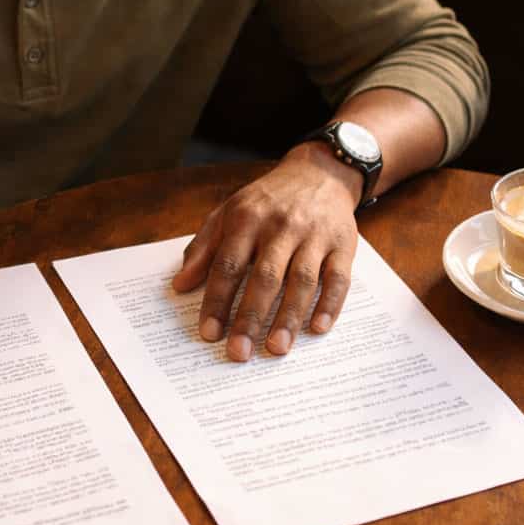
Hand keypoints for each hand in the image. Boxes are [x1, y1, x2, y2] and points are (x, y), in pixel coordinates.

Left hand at [172, 144, 360, 360]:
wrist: (320, 172)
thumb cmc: (267, 199)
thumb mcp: (229, 212)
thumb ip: (204, 248)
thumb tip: (180, 285)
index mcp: (247, 219)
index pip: (228, 265)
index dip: (217, 300)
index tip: (210, 333)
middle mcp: (281, 226)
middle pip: (264, 277)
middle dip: (250, 317)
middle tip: (239, 351)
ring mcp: (314, 235)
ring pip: (301, 280)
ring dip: (288, 317)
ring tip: (276, 348)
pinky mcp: (343, 244)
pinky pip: (338, 278)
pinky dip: (329, 304)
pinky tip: (317, 328)